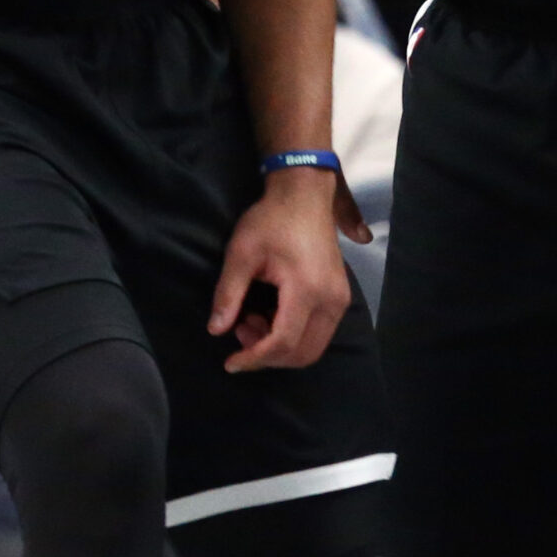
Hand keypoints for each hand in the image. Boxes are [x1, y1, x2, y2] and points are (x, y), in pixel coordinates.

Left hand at [207, 165, 350, 371]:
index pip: (283, 342)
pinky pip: (319, 332)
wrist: (305, 194)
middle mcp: (331, 300)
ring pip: (313, 347)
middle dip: (268, 356)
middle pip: (303, 353)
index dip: (254, 358)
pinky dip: (293, 336)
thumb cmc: (272, 219)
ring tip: (252, 321)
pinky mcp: (340, 296)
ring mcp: (340, 299)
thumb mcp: (242, 252)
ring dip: (280, 348)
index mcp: (307, 289)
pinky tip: (270, 315)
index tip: (230, 362)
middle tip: (241, 333)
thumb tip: (216, 330)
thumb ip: (228, 294)